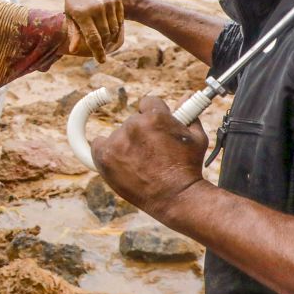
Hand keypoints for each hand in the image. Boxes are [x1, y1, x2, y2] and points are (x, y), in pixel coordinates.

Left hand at [64, 0, 123, 61]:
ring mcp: (107, 3)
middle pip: (105, 35)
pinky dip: (116, 28)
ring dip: (110, 38)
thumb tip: (73, 50)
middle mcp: (96, 8)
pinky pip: (119, 20)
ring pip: (113, 29)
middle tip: (101, 50)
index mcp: (82, 14)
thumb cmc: (74, 3)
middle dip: (104, 45)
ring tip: (105, 41)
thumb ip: (75, 34)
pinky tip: (111, 30)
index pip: (93, 38)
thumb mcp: (71, 18)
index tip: (101, 60)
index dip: (98, 52)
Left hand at [92, 95, 207, 217]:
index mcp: (155, 116)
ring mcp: (118, 142)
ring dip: (127, 144)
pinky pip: (97, 145)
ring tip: (141, 163)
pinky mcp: (106, 158)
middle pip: (133, 121)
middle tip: (152, 151)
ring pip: (118, 135)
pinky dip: (104, 150)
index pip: (147, 103)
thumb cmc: (189, 168)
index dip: (153, 115)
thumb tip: (185, 96)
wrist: (177, 198)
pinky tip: (114, 158)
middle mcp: (134, 126)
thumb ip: (189, 113)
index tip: (154, 126)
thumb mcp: (197, 137)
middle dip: (142, 132)